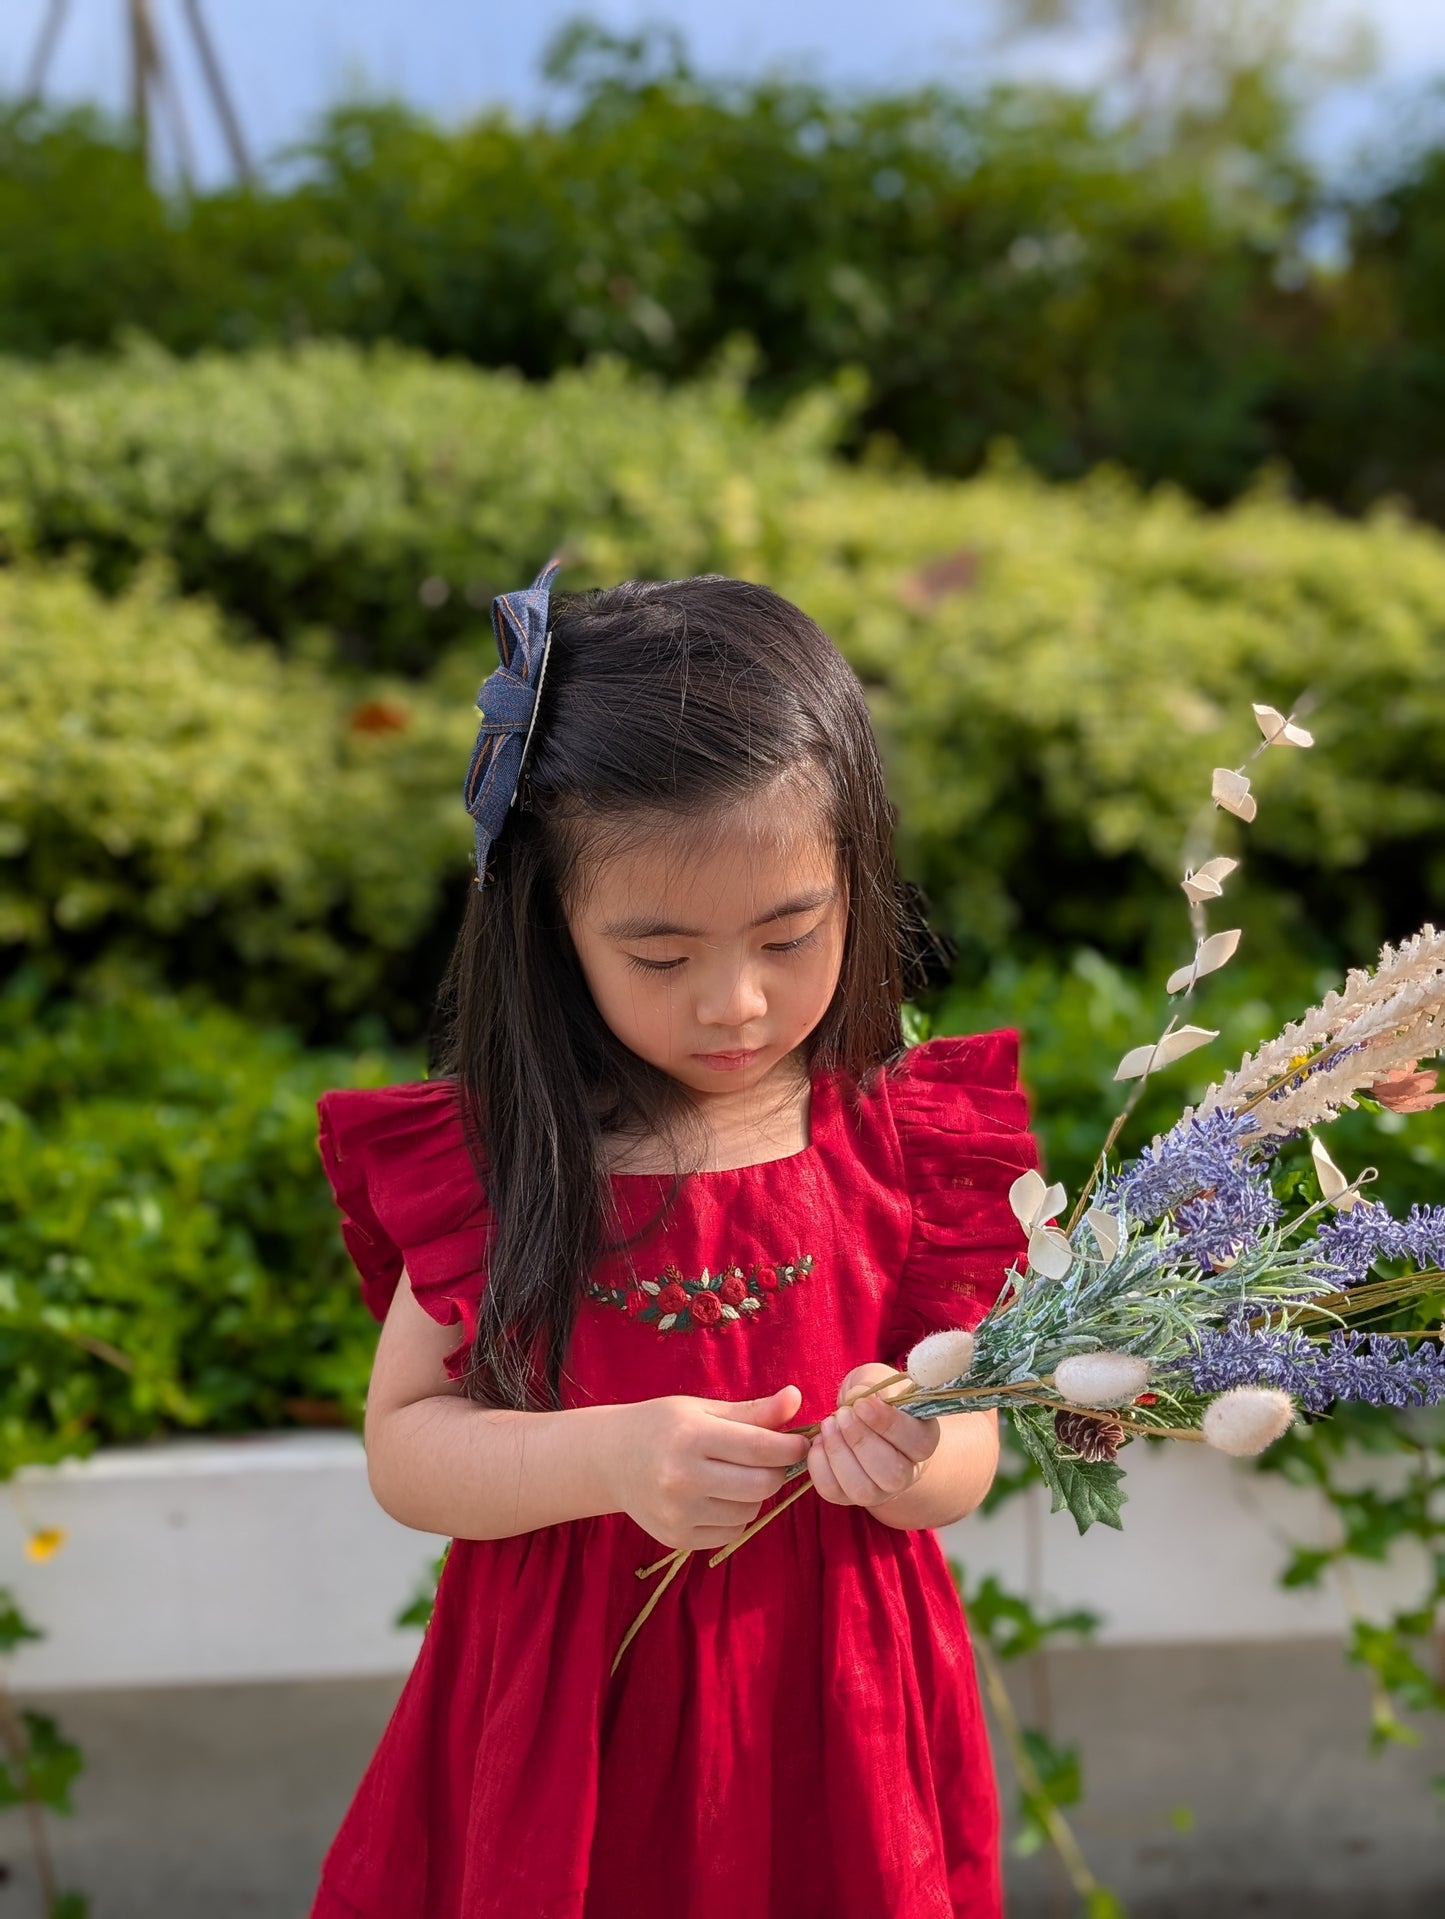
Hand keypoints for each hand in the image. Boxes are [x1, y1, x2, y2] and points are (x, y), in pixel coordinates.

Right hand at [608, 1385, 809, 1553]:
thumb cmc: (662, 1426)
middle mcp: (682, 1478)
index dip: (790, 1446)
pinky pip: (730, 1533)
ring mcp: (678, 1513)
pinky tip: (719, 1497)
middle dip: (776, 1471)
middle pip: (760, 1485)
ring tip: (738, 1476)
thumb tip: (796, 1399)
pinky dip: (736, 1516)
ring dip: (756, 1495)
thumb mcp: (703, 1409)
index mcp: (691, 1437)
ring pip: (749, 1512)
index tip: (799, 1442)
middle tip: (770, 1460)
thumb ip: (753, 1411)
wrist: (609, 1460)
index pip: (760, 1448)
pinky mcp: (677, 1538)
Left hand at [807, 1362, 939, 1509]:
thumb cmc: (876, 1397)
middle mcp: (906, 1473)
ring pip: (863, 1489)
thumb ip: (872, 1384)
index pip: (917, 1442)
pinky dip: (820, 1466)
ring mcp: (878, 1490)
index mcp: (924, 1441)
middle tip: (841, 1413)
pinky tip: (819, 1441)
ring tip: (828, 1425)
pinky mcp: (847, 1496)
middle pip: (892, 1473)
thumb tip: (857, 1396)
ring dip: (839, 1454)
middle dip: (861, 1440)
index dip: (888, 1424)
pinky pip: (833, 1491)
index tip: (862, 1404)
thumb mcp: (877, 1380)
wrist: (862, 1422)